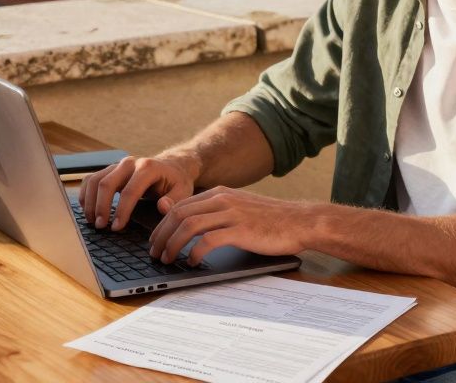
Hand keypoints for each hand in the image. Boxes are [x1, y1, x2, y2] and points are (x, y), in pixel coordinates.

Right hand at [79, 155, 195, 230]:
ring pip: (95, 180)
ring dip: (90, 202)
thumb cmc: (177, 182)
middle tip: (101, 227)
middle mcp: (130, 163)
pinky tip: (88, 210)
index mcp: (148, 167)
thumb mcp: (183, 191)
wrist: (172, 167)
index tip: (116, 228)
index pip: (129, 190)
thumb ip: (174, 200)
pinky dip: (86, 194)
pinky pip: (91, 179)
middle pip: (107, 183)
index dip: (121, 211)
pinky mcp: (110, 170)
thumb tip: (162, 206)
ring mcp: (118, 165)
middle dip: (101, 206)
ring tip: (93, 222)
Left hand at [147, 187, 309, 265]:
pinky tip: (192, 261)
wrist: (300, 221)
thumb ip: (212, 210)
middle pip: (179, 214)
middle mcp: (222, 199)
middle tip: (155, 252)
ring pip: (189, 225)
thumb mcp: (237, 208)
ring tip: (168, 259)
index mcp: (220, 193)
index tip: (156, 241)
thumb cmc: (270, 219)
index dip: (162, 224)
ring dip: (173, 244)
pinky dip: (195, 252)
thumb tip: (182, 214)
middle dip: (162, 235)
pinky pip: (208, 240)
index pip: (180, 206)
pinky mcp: (241, 230)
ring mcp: (232, 213)